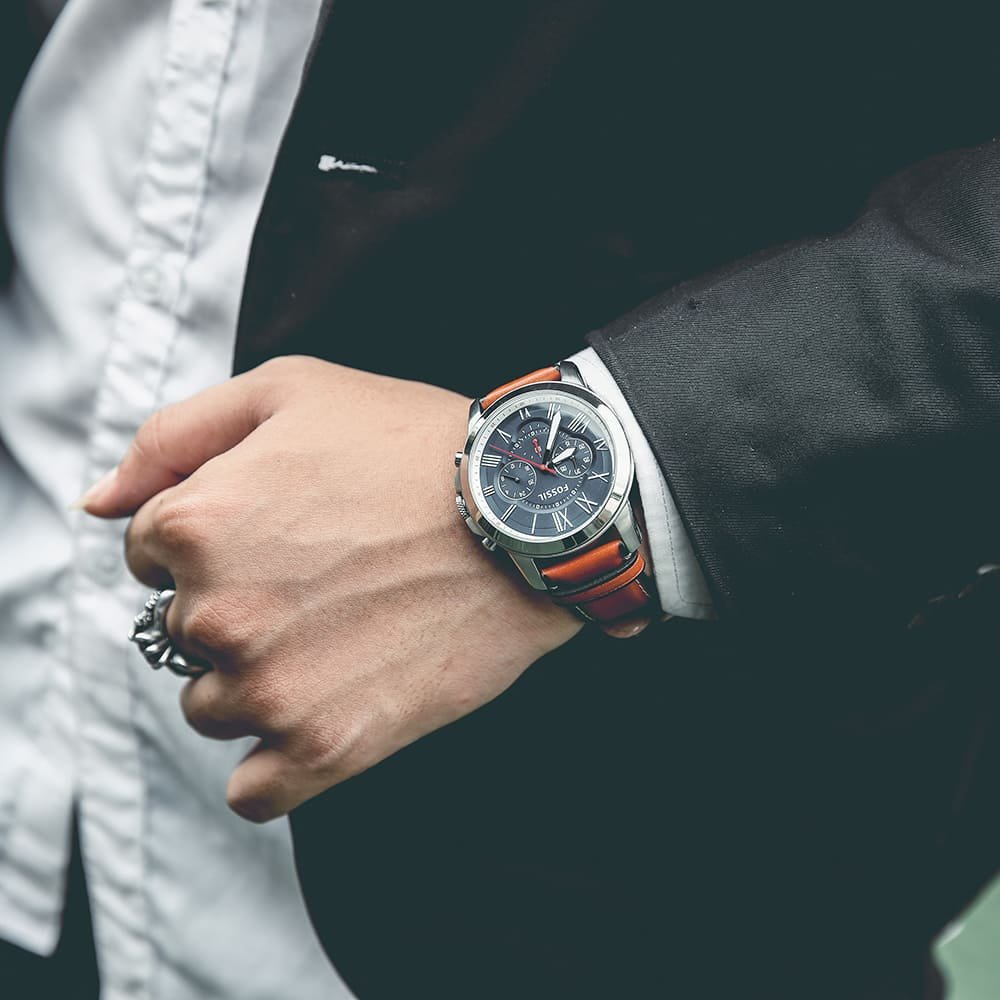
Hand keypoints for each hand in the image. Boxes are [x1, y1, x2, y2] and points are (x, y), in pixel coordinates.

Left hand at [79, 357, 582, 821]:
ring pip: (214, 706)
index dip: (214, 534)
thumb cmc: (414, 444)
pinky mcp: (326, 747)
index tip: (281, 530)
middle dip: (234, 603)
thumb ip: (172, 438)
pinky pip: (254, 790)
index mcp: (195, 524)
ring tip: (339, 635)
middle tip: (322, 577)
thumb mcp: (289, 391)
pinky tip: (324, 708)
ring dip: (257, 678)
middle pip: (182, 631)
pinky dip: (276, 762)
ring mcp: (270, 689)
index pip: (149, 552)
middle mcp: (215, 614)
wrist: (530, 515)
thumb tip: (97, 503)